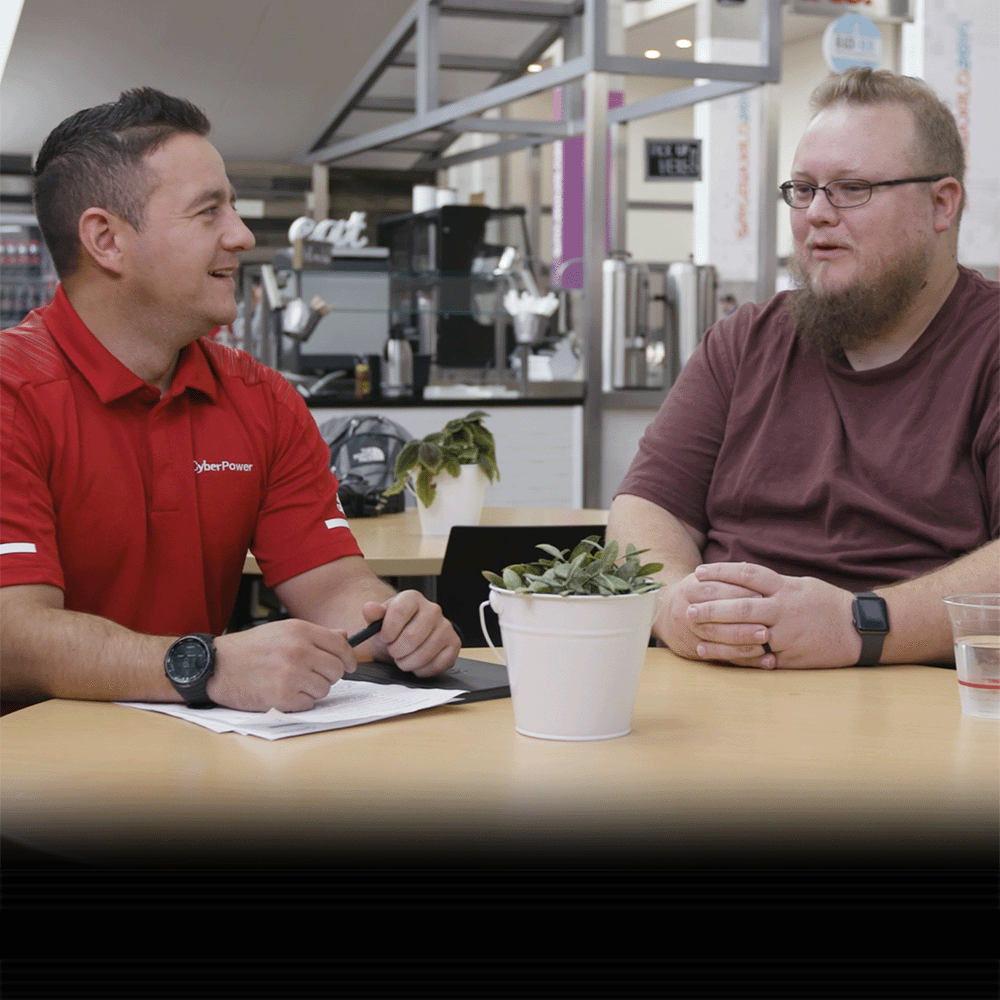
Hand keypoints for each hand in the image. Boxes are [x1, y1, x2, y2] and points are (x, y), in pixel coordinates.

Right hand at [210, 618, 356, 711]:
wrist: (217, 666)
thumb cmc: (249, 648)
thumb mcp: (282, 631)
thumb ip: (315, 634)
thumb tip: (343, 637)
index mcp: (300, 630)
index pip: (341, 646)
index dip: (348, 658)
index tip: (349, 665)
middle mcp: (298, 650)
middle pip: (336, 670)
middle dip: (329, 676)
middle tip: (313, 676)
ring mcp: (291, 674)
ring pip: (324, 689)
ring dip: (313, 690)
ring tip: (294, 683)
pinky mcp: (282, 697)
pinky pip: (309, 704)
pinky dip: (300, 702)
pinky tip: (285, 693)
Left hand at [363, 591, 459, 676]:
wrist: (408, 636)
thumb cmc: (394, 628)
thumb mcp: (379, 620)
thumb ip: (373, 615)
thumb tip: (369, 608)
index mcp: (412, 598)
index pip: (399, 611)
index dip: (388, 631)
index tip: (385, 638)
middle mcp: (432, 609)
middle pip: (412, 637)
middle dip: (397, 651)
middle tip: (393, 651)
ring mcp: (446, 626)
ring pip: (425, 653)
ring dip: (408, 663)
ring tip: (403, 658)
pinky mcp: (454, 644)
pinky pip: (438, 664)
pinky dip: (423, 670)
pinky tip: (417, 663)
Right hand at [657, 571, 766, 661]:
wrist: (664, 615)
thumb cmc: (696, 595)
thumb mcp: (703, 580)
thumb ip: (723, 577)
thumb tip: (745, 564)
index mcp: (689, 588)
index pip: (714, 589)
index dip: (738, 592)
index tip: (762, 595)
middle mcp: (685, 610)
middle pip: (713, 615)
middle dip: (740, 619)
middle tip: (765, 623)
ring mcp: (687, 632)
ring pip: (714, 637)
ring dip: (741, 641)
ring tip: (765, 641)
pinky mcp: (693, 651)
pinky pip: (720, 657)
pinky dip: (743, 658)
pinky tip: (763, 660)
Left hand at [686, 563, 861, 668]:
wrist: (860, 629)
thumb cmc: (826, 604)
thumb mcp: (801, 585)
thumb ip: (772, 584)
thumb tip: (740, 577)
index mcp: (786, 587)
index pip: (748, 574)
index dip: (722, 572)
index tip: (699, 573)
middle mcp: (784, 609)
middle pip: (741, 605)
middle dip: (712, 607)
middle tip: (688, 608)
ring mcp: (786, 634)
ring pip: (745, 633)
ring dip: (716, 632)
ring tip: (692, 631)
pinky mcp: (788, 657)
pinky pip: (755, 657)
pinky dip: (731, 656)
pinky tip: (711, 654)